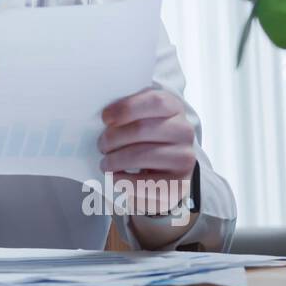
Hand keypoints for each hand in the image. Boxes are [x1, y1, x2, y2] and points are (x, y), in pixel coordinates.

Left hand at [98, 89, 196, 215]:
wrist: (164, 172)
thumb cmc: (146, 140)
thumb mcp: (141, 118)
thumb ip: (127, 112)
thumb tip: (103, 116)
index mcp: (174, 108)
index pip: (155, 101)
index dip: (126, 108)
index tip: (105, 118)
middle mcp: (184, 131)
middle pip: (142, 129)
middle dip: (113, 137)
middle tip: (101, 145)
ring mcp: (184, 158)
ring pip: (141, 155)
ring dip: (115, 160)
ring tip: (105, 163)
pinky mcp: (178, 184)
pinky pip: (144, 182)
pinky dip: (123, 179)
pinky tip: (116, 176)